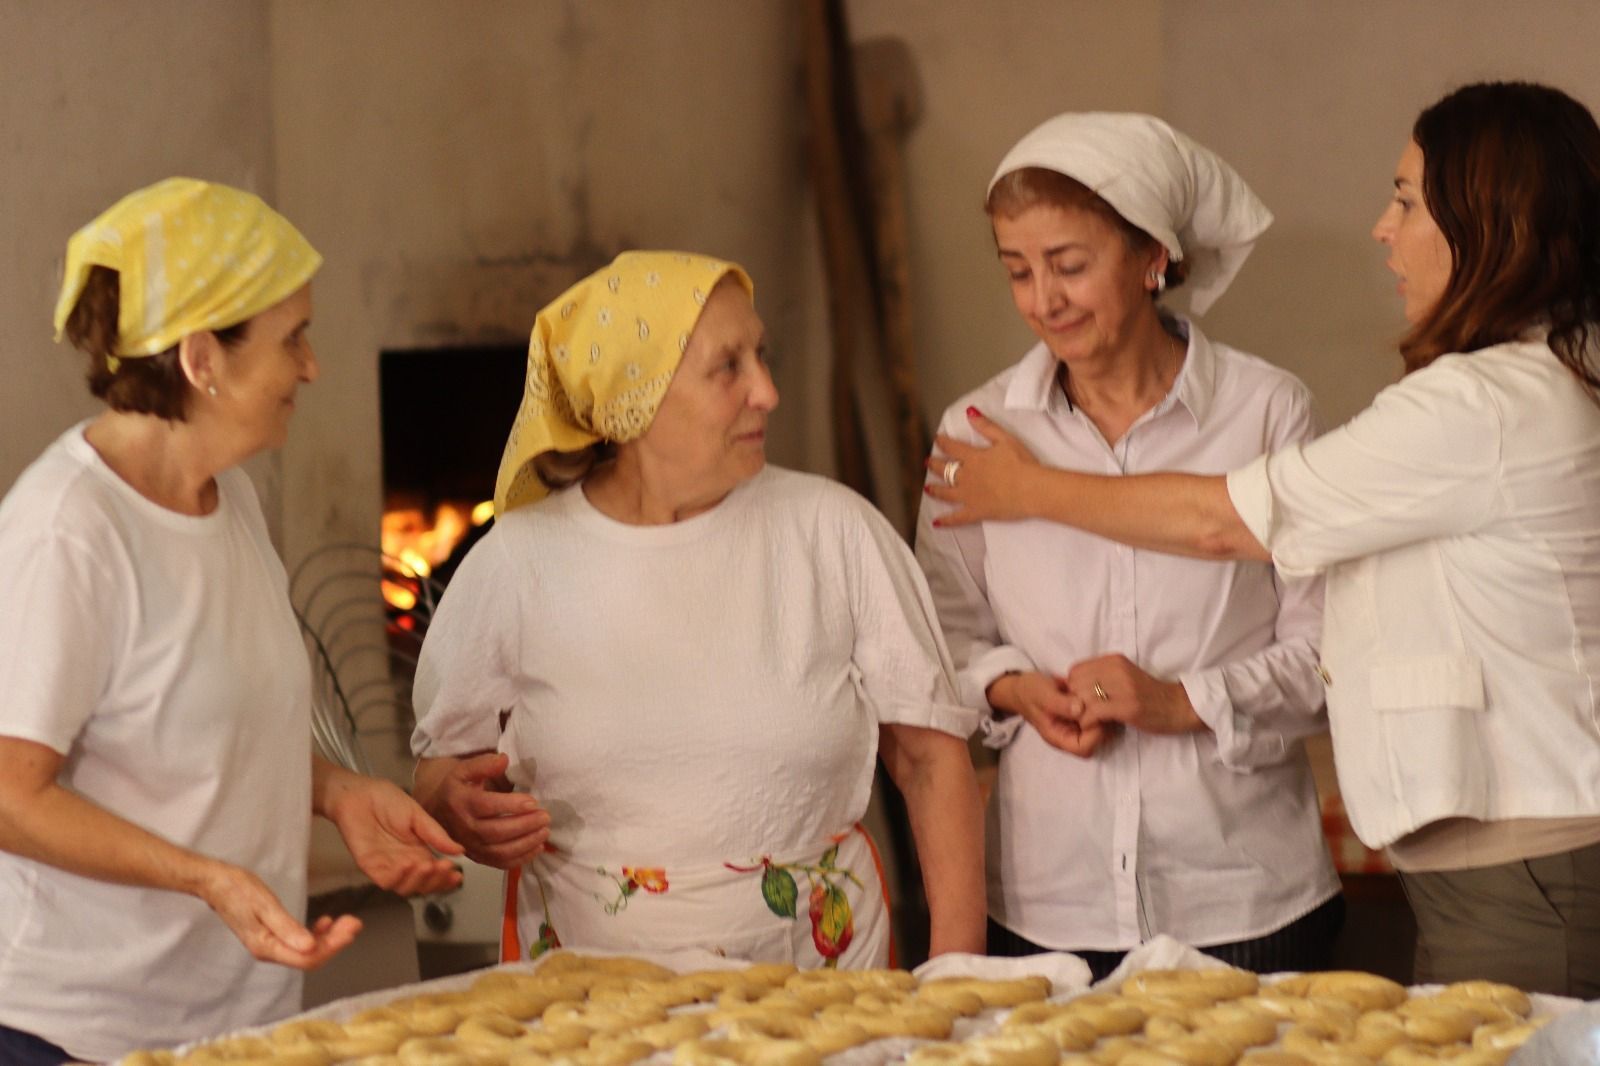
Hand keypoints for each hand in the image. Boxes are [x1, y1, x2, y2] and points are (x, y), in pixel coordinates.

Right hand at [199, 860, 361, 969]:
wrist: (215, 882)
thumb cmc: (237, 890)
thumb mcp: (264, 905)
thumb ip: (286, 928)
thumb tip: (309, 947)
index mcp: (266, 947)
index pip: (307, 958)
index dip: (332, 947)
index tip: (350, 931)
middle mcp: (269, 951)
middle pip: (310, 956)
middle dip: (336, 941)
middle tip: (355, 922)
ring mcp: (271, 944)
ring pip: (307, 949)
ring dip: (329, 937)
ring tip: (347, 921)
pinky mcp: (272, 935)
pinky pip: (299, 941)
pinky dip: (316, 934)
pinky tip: (326, 922)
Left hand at [325, 774, 465, 895]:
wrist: (358, 794)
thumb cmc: (387, 801)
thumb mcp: (417, 815)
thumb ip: (435, 834)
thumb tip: (459, 850)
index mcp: (418, 852)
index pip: (434, 873)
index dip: (446, 878)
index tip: (458, 874)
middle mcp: (404, 864)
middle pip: (423, 885)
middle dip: (437, 881)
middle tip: (446, 867)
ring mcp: (387, 867)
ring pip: (406, 888)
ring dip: (420, 881)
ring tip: (429, 865)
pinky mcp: (370, 867)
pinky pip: (386, 881)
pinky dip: (399, 877)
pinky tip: (409, 864)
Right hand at [415, 752, 550, 869]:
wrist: (438, 812)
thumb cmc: (458, 788)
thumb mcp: (464, 770)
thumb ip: (483, 764)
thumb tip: (504, 760)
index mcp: (461, 803)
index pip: (487, 806)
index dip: (512, 805)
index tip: (534, 802)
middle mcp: (464, 828)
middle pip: (496, 832)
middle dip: (524, 825)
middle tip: (545, 817)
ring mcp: (471, 846)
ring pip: (500, 851)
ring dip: (526, 843)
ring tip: (545, 831)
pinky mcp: (478, 858)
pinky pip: (501, 864)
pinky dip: (522, 859)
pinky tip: (538, 847)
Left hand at [924, 408, 1044, 526]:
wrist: (1032, 489)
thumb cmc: (1022, 463)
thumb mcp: (1005, 439)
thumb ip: (986, 426)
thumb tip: (969, 411)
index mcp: (974, 458)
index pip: (952, 448)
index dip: (943, 442)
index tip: (937, 440)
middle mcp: (967, 476)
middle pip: (945, 470)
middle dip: (934, 465)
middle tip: (926, 463)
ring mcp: (969, 496)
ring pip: (946, 493)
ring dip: (935, 490)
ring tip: (927, 489)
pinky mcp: (976, 512)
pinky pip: (957, 518)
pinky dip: (946, 521)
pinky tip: (936, 523)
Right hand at [988, 671, 1106, 757]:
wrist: (1024, 685)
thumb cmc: (1030, 692)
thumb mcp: (1043, 696)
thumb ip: (1060, 704)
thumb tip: (1080, 709)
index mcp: (1059, 737)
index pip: (1084, 748)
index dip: (1094, 734)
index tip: (1094, 713)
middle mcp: (1071, 734)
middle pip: (1098, 740)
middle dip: (1104, 722)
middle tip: (1103, 702)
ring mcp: (1078, 724)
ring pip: (1102, 726)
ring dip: (1104, 711)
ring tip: (1100, 694)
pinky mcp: (1082, 713)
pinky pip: (1098, 714)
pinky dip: (1101, 703)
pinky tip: (1097, 689)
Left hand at [1065, 654, 1203, 734]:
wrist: (1181, 706)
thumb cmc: (1150, 695)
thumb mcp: (1124, 677)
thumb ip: (1102, 677)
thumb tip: (1074, 688)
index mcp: (1114, 660)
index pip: (1075, 670)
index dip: (1073, 688)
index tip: (1082, 702)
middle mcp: (1116, 669)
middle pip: (1075, 684)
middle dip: (1074, 702)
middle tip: (1085, 714)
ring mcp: (1122, 687)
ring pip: (1081, 698)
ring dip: (1081, 714)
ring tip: (1092, 721)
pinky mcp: (1127, 706)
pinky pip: (1093, 712)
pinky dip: (1089, 722)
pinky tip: (1098, 725)